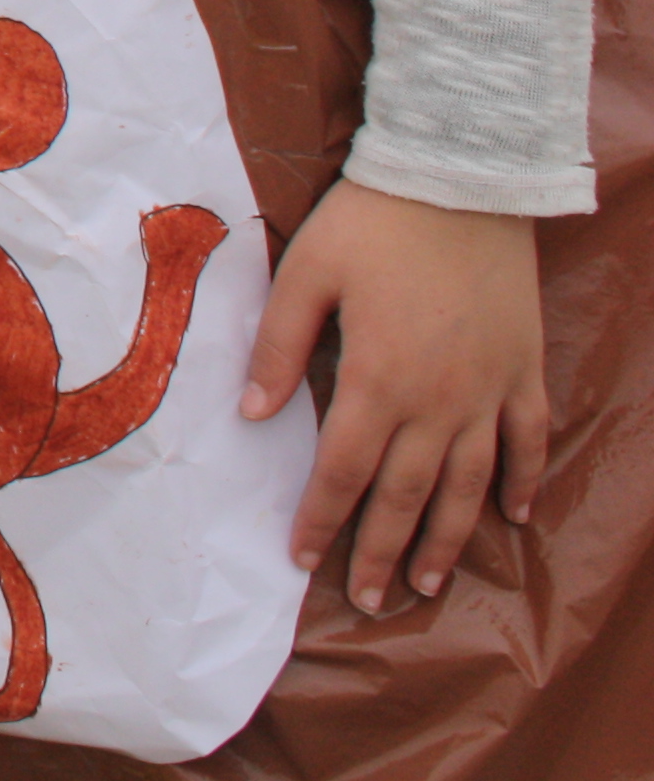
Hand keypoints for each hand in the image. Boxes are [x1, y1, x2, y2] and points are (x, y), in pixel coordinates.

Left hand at [241, 179, 547, 612]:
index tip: (303, 560)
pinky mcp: (525, 370)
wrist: (461, 179)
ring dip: (450, 539)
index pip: (342, 471)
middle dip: (381, 551)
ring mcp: (490, 389)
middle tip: (366, 600)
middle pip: (408, 495)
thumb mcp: (306, 275)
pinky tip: (516, 518)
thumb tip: (251, 414)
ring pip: (470, 485)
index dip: (322, 519)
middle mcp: (439, 400)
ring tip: (428, 584)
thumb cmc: (372, 223)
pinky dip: (524, 482)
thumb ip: (278, 347)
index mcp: (377, 380)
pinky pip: (529, 441)